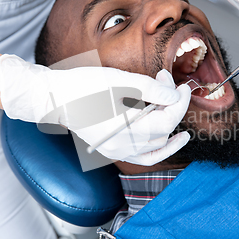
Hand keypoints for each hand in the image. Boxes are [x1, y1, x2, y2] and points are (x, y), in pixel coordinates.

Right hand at [0, 55, 190, 164]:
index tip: (183, 87)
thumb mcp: (121, 81)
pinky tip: (173, 140)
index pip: (167, 121)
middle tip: (167, 83)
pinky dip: (160, 149)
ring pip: (156, 146)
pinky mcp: (113, 150)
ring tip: (174, 107)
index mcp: (125, 129)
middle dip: (172, 107)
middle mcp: (122, 147)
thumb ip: (152, 89)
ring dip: (169, 127)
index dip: (180, 103)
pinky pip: (143, 157)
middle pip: (163, 132)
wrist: (55, 98)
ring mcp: (116, 152)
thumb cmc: (83, 86)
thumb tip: (175, 96)